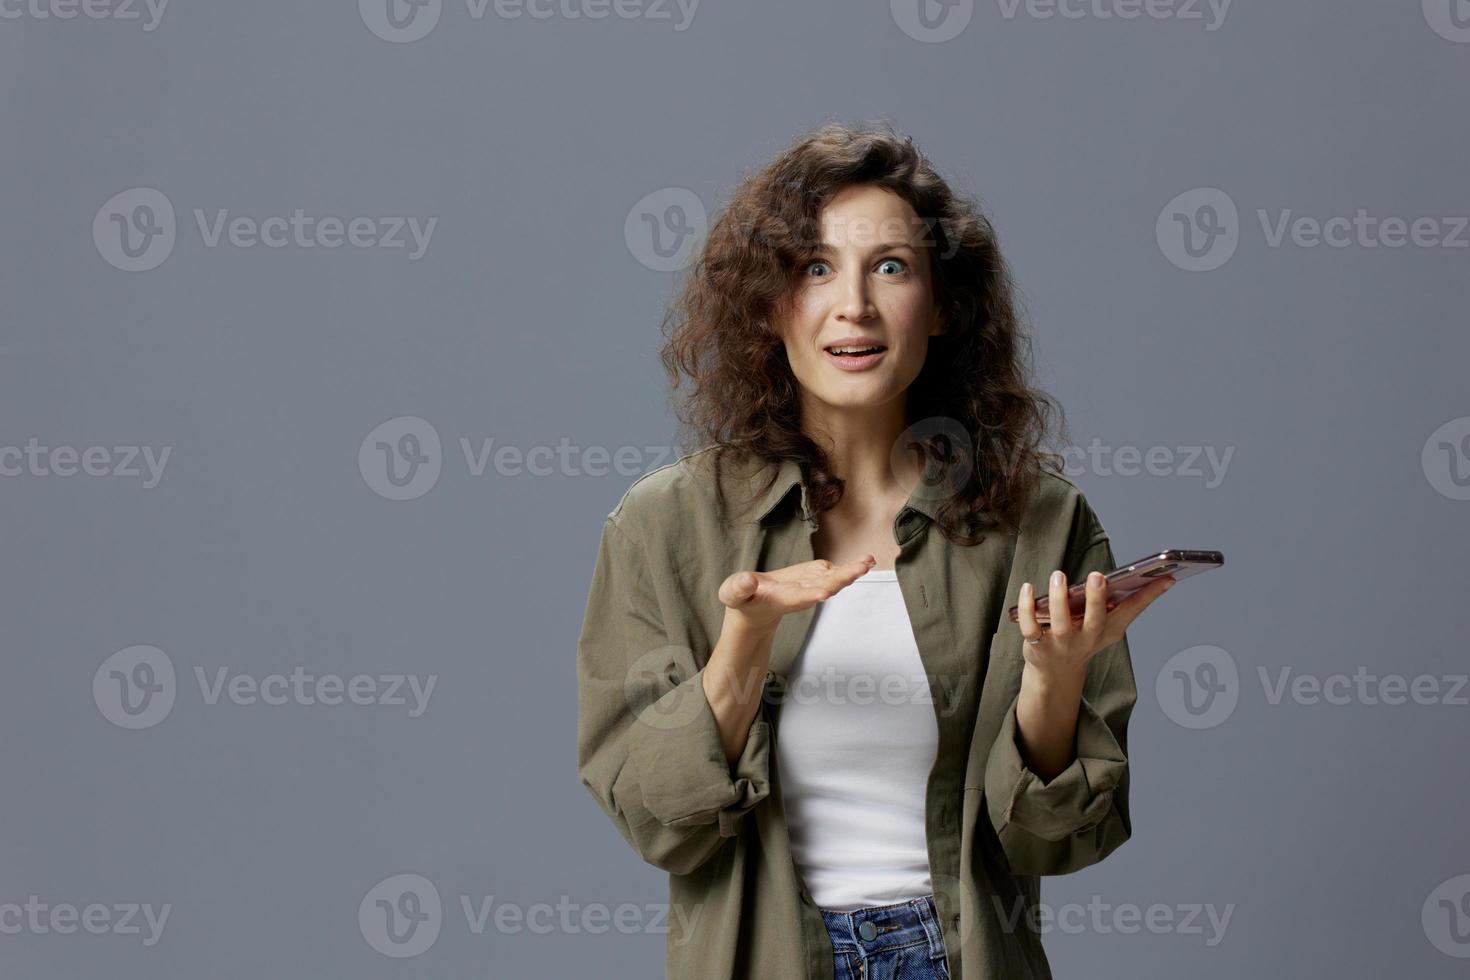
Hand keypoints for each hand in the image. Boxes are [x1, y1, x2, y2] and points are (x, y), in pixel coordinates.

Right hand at [718, 554, 877, 636]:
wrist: (756, 607)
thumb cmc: (744, 601)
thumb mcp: (733, 594)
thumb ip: (739, 589)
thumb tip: (748, 580)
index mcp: (780, 598)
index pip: (795, 598)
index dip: (808, 595)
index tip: (823, 593)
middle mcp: (800, 594)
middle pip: (823, 587)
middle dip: (841, 578)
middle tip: (859, 569)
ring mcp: (810, 586)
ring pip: (833, 580)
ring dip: (851, 572)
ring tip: (867, 561)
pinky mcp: (814, 578)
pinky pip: (835, 573)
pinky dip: (851, 567)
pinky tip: (866, 560)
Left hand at [1015, 570, 1173, 682]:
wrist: (1055, 674)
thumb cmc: (1084, 639)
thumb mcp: (1109, 626)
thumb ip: (1128, 605)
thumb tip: (1156, 577)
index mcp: (1108, 630)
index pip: (1132, 611)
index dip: (1150, 595)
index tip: (1166, 576)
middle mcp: (1087, 638)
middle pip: (1094, 619)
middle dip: (1096, 599)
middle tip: (1098, 576)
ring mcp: (1062, 644)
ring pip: (1061, 621)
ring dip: (1058, 598)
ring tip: (1059, 575)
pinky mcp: (1037, 646)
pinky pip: (1030, 626)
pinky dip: (1027, 607)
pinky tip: (1028, 587)